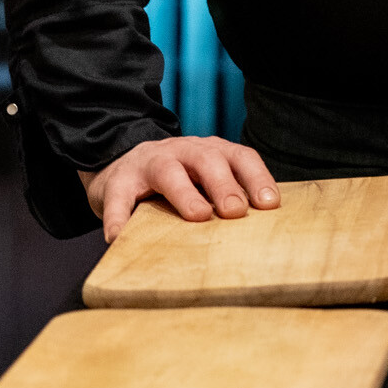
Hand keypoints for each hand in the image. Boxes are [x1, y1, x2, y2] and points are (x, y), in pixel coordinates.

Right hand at [79, 135, 279, 243]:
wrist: (120, 165)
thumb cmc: (176, 179)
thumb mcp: (203, 179)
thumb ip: (226, 194)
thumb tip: (261, 230)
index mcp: (210, 151)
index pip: (240, 157)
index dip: (257, 178)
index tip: (269, 204)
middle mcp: (183, 151)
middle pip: (208, 160)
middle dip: (225, 184)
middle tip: (236, 211)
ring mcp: (149, 163)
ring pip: (168, 171)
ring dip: (185, 193)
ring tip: (197, 216)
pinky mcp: (117, 181)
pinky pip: (118, 198)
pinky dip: (118, 216)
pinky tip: (118, 237)